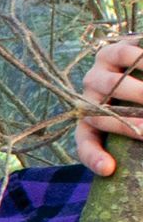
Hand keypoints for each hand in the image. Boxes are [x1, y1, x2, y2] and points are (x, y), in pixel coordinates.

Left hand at [76, 34, 142, 175]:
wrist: (136, 68)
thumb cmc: (136, 108)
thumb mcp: (133, 123)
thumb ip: (135, 129)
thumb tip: (126, 154)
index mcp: (92, 122)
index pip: (85, 144)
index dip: (93, 157)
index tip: (109, 169)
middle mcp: (89, 99)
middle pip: (100, 113)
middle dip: (127, 124)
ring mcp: (97, 74)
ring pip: (111, 83)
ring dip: (137, 92)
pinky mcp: (110, 52)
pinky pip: (123, 54)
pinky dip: (142, 61)